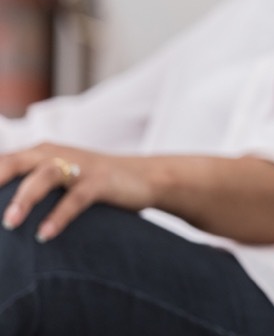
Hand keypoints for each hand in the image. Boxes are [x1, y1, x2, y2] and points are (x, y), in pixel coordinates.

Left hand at [0, 143, 155, 241]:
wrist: (145, 176)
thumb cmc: (91, 184)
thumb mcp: (56, 180)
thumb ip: (26, 188)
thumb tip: (0, 216)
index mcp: (38, 154)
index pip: (0, 164)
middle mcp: (54, 154)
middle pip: (15, 162)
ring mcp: (79, 166)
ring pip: (44, 176)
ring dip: (24, 198)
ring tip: (10, 223)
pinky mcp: (100, 180)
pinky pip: (76, 198)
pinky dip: (59, 216)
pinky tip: (45, 234)